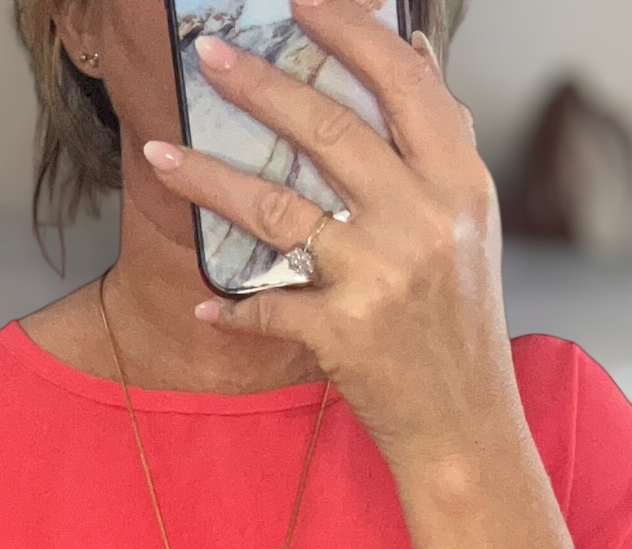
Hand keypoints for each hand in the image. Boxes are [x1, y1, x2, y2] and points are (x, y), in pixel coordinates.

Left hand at [144, 0, 520, 474]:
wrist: (465, 423)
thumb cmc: (460, 322)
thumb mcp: (470, 223)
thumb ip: (441, 141)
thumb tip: (414, 52)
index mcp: (458, 182)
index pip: (403, 84)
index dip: (349, 34)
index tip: (301, 4)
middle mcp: (422, 220)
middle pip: (329, 131)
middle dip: (259, 85)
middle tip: (208, 55)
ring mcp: (381, 276)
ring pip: (278, 208)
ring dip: (209, 179)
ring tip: (161, 153)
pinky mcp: (344, 333)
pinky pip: (269, 305)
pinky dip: (230, 307)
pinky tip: (203, 305)